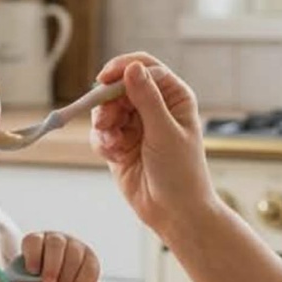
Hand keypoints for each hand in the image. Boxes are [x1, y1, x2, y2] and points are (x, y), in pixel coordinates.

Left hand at [16, 232, 100, 281]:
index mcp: (37, 242)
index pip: (33, 240)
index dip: (33, 254)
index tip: (32, 271)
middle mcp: (56, 239)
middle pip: (55, 243)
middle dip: (52, 265)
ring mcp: (75, 246)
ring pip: (74, 255)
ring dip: (66, 277)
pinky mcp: (91, 258)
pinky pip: (88, 268)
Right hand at [90, 53, 215, 234]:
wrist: (174, 213)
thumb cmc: (181, 173)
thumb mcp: (164, 132)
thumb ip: (147, 99)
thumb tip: (132, 68)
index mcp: (173, 96)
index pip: (144, 68)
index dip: (122, 69)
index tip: (103, 80)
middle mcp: (154, 106)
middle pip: (119, 86)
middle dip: (108, 103)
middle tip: (106, 121)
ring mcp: (136, 124)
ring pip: (106, 108)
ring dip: (104, 124)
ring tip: (113, 143)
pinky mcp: (120, 142)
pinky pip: (101, 131)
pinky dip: (103, 141)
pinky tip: (114, 155)